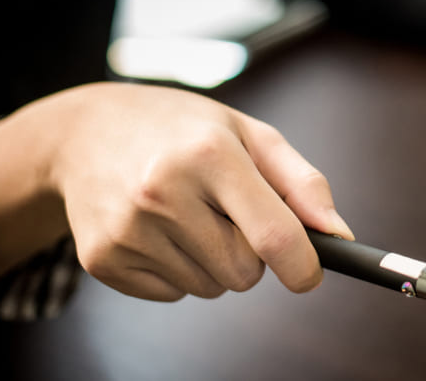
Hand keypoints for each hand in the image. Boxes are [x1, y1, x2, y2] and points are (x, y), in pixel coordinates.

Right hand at [16, 82, 351, 300]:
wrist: (86, 132)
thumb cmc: (185, 131)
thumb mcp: (248, 134)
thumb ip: (302, 183)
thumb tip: (339, 236)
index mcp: (209, 154)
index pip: (273, 235)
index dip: (303, 266)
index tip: (310, 274)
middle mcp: (163, 192)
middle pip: (244, 272)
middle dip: (251, 253)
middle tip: (228, 213)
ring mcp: (128, 229)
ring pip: (209, 287)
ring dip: (213, 262)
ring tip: (188, 213)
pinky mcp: (101, 260)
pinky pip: (172, 294)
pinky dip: (178, 270)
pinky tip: (159, 229)